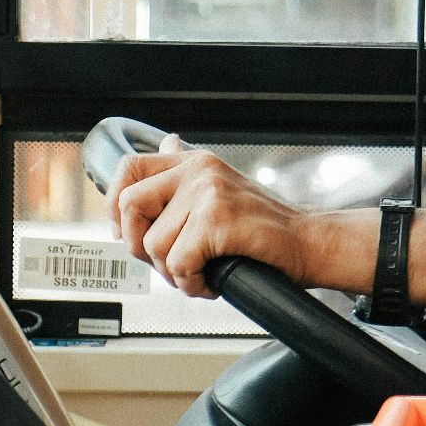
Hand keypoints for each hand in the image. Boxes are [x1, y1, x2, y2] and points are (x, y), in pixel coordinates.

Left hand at [108, 134, 317, 298]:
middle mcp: (200, 171)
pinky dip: (191, 284)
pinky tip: (212, 282)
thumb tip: (165, 141)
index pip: (130, 168)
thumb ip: (188, 174)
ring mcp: (209, 193)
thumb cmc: (267, 228)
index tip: (128, 232)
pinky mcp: (218, 221)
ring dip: (173, 273)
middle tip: (169, 262)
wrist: (310, 243)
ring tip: (201, 274)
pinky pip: (178, 264)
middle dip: (139, 246)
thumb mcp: (223, 189)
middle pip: (130, 207)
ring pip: (153, 245)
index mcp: (196, 161)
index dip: (115, 204)